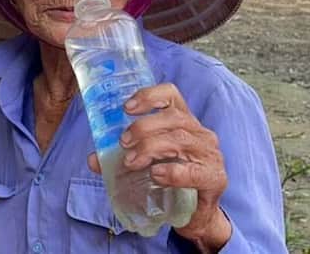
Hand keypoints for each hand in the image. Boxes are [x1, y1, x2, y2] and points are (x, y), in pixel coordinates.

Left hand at [88, 83, 230, 251]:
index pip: (171, 95)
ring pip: (181, 139)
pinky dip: (173, 172)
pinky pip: (195, 170)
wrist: (196, 214)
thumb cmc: (170, 180)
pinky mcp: (215, 178)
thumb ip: (119, 159)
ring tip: (131, 161)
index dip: (149, 96)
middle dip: (143, 127)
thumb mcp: (145, 164)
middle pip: (173, 117)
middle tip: (123, 142)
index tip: (127, 108)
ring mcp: (210, 154)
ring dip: (151, 147)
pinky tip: (156, 175)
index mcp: (182, 121)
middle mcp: (199, 132)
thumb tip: (94, 159)